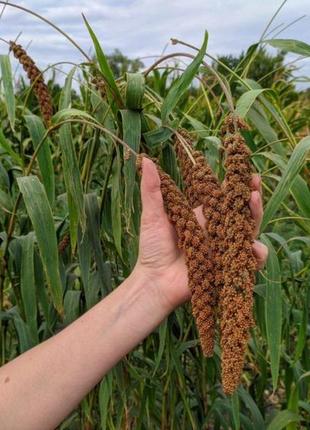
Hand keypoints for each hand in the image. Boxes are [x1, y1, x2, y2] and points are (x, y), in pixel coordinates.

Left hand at [135, 158, 267, 311]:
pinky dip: (256, 254)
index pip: (223, 197)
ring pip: (249, 231)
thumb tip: (145, 160)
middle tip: (253, 182)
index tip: (242, 170)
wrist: (154, 280)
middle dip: (251, 196)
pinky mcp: (228, 267)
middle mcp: (217, 231)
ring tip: (253, 202)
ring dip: (256, 216)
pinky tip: (253, 247)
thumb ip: (152, 190)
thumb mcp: (152, 216)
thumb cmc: (152, 248)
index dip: (235, 185)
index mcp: (202, 217)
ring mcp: (224, 248)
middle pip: (241, 212)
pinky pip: (249, 261)